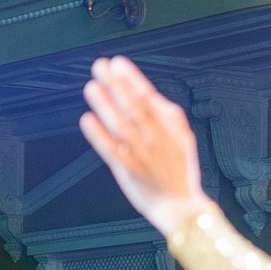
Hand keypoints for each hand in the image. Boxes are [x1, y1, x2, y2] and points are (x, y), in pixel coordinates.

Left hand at [80, 55, 207, 230]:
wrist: (180, 206)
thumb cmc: (179, 170)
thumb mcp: (182, 138)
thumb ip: (168, 116)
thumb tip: (150, 94)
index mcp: (168, 128)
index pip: (147, 97)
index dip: (131, 79)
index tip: (118, 63)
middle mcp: (154, 138)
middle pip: (132, 106)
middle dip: (115, 84)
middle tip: (99, 66)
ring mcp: (139, 153)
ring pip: (119, 124)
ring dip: (104, 104)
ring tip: (91, 87)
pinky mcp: (126, 169)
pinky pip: (110, 149)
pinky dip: (98, 134)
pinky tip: (87, 119)